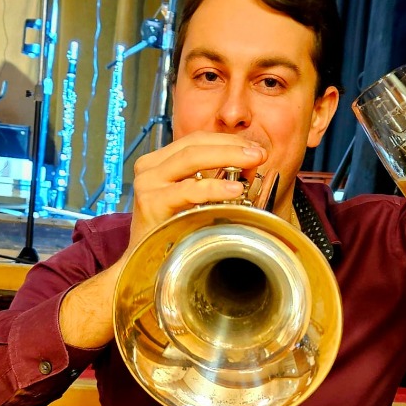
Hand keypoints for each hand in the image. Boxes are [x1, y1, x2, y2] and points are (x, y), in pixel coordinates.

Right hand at [128, 132, 267, 251]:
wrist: (146, 265)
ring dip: (227, 157)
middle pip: (195, 144)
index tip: (254, 147)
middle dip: (231, 146)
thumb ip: (214, 179)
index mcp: (159, 162)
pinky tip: (235, 188)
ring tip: (253, 162)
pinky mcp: (151, 202)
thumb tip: (250, 167)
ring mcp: (148, 183)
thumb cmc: (173, 232)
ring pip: (191, 158)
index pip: (196, 140)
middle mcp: (150, 168)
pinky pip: (188, 190)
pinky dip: (214, 188)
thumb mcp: (195, 200)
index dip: (227, 141)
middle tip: (259, 153)